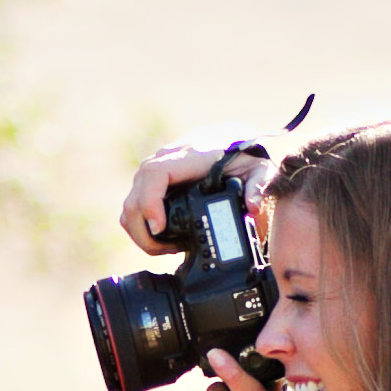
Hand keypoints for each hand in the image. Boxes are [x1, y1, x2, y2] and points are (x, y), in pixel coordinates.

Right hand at [118, 131, 259, 255]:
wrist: (232, 141)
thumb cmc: (244, 156)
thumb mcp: (259, 170)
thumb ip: (259, 186)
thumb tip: (252, 207)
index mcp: (187, 157)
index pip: (154, 176)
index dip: (150, 203)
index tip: (160, 228)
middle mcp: (164, 161)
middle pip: (135, 197)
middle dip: (143, 231)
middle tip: (165, 249)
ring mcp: (155, 171)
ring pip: (130, 205)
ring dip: (141, 232)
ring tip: (165, 247)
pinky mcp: (152, 181)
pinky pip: (135, 205)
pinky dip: (141, 226)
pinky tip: (162, 237)